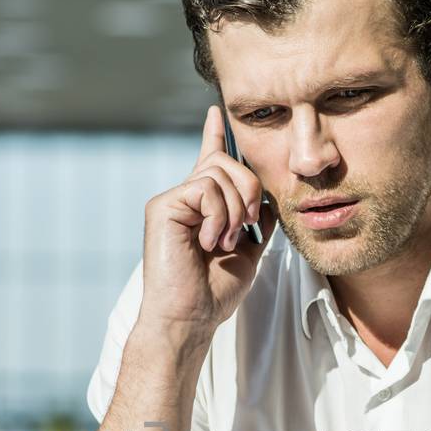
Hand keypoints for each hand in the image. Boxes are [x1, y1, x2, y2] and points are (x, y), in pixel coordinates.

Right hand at [138, 106, 277, 336]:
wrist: (189, 318)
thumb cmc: (214, 292)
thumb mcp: (248, 252)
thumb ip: (257, 223)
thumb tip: (268, 199)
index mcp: (202, 207)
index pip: (209, 161)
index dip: (215, 135)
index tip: (218, 113)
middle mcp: (184, 199)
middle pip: (227, 164)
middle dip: (249, 189)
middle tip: (247, 225)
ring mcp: (171, 201)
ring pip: (218, 174)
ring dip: (234, 210)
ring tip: (225, 242)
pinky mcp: (163, 207)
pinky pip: (204, 189)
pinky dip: (218, 217)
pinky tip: (210, 242)